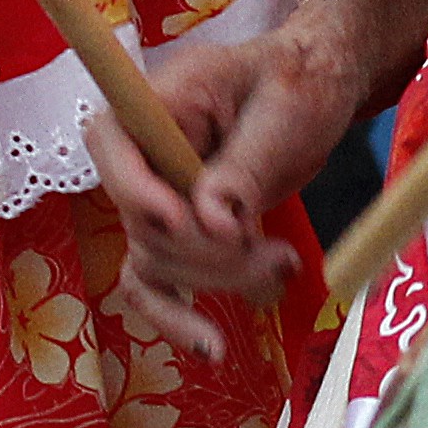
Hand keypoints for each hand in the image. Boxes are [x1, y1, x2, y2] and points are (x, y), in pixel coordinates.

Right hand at [90, 9, 365, 354]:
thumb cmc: (299, 81)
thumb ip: (245, 165)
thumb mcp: (283, 111)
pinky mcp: (178, 234)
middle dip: (207, 252)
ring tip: (284, 266)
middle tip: (275, 256)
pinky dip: (179, 318)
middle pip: (144, 223)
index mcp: (157, 101)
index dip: (136, 191)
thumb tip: (214, 224)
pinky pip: (157, 285)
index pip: (111, 146)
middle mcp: (142, 153)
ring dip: (218, 280)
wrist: (316, 89)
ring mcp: (156, 197)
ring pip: (156, 262)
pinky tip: (211, 346)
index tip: (180, 218)